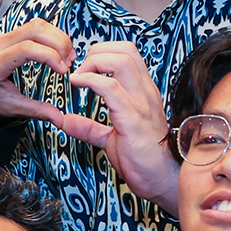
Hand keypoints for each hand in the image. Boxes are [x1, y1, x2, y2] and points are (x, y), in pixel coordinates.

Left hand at [0, 19, 75, 124]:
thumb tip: (59, 119)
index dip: (50, 56)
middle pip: (35, 30)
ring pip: (36, 24)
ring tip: (67, 56)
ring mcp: (1, 36)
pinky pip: (32, 27)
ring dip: (57, 37)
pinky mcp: (7, 34)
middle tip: (70, 62)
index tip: (63, 71)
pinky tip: (57, 50)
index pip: (27, 48)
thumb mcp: (6, 107)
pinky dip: (50, 35)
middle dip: (59, 43)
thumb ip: (35, 110)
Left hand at [57, 41, 178, 209]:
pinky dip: (90, 80)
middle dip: (96, 52)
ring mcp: (141, 104)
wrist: (163, 181)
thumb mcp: (111, 140)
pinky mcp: (133, 119)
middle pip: (125, 49)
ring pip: (120, 60)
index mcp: (143, 93)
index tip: (84, 69)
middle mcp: (145, 93)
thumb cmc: (144, 161)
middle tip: (80, 71)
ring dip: (93, 63)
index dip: (102, 52)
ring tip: (78, 78)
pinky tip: (78, 85)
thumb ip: (90, 128)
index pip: (128, 53)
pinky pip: (111, 88)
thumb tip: (67, 121)